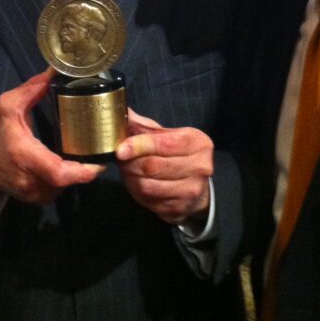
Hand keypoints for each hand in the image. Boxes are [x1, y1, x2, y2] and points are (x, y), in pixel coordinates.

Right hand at [0, 68, 102, 209]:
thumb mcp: (8, 106)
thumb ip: (31, 89)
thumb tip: (53, 72)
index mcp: (24, 155)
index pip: (58, 172)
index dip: (82, 171)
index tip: (98, 162)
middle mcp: (29, 179)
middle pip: (66, 181)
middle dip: (84, 170)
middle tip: (96, 154)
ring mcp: (32, 193)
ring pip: (64, 188)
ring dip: (74, 175)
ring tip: (85, 158)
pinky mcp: (35, 200)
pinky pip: (57, 191)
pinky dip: (64, 180)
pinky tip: (68, 167)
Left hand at [116, 109, 212, 224]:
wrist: (196, 187)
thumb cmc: (178, 154)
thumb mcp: (166, 134)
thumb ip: (143, 125)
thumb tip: (119, 111)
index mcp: (198, 143)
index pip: (164, 144)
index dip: (139, 146)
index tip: (121, 149)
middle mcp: (200, 167)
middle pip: (153, 166)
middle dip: (131, 162)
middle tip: (121, 158)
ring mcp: (191, 191)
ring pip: (148, 185)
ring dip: (130, 178)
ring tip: (127, 170)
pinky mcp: (179, 209)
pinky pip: (148, 200)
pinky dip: (136, 192)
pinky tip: (137, 183)